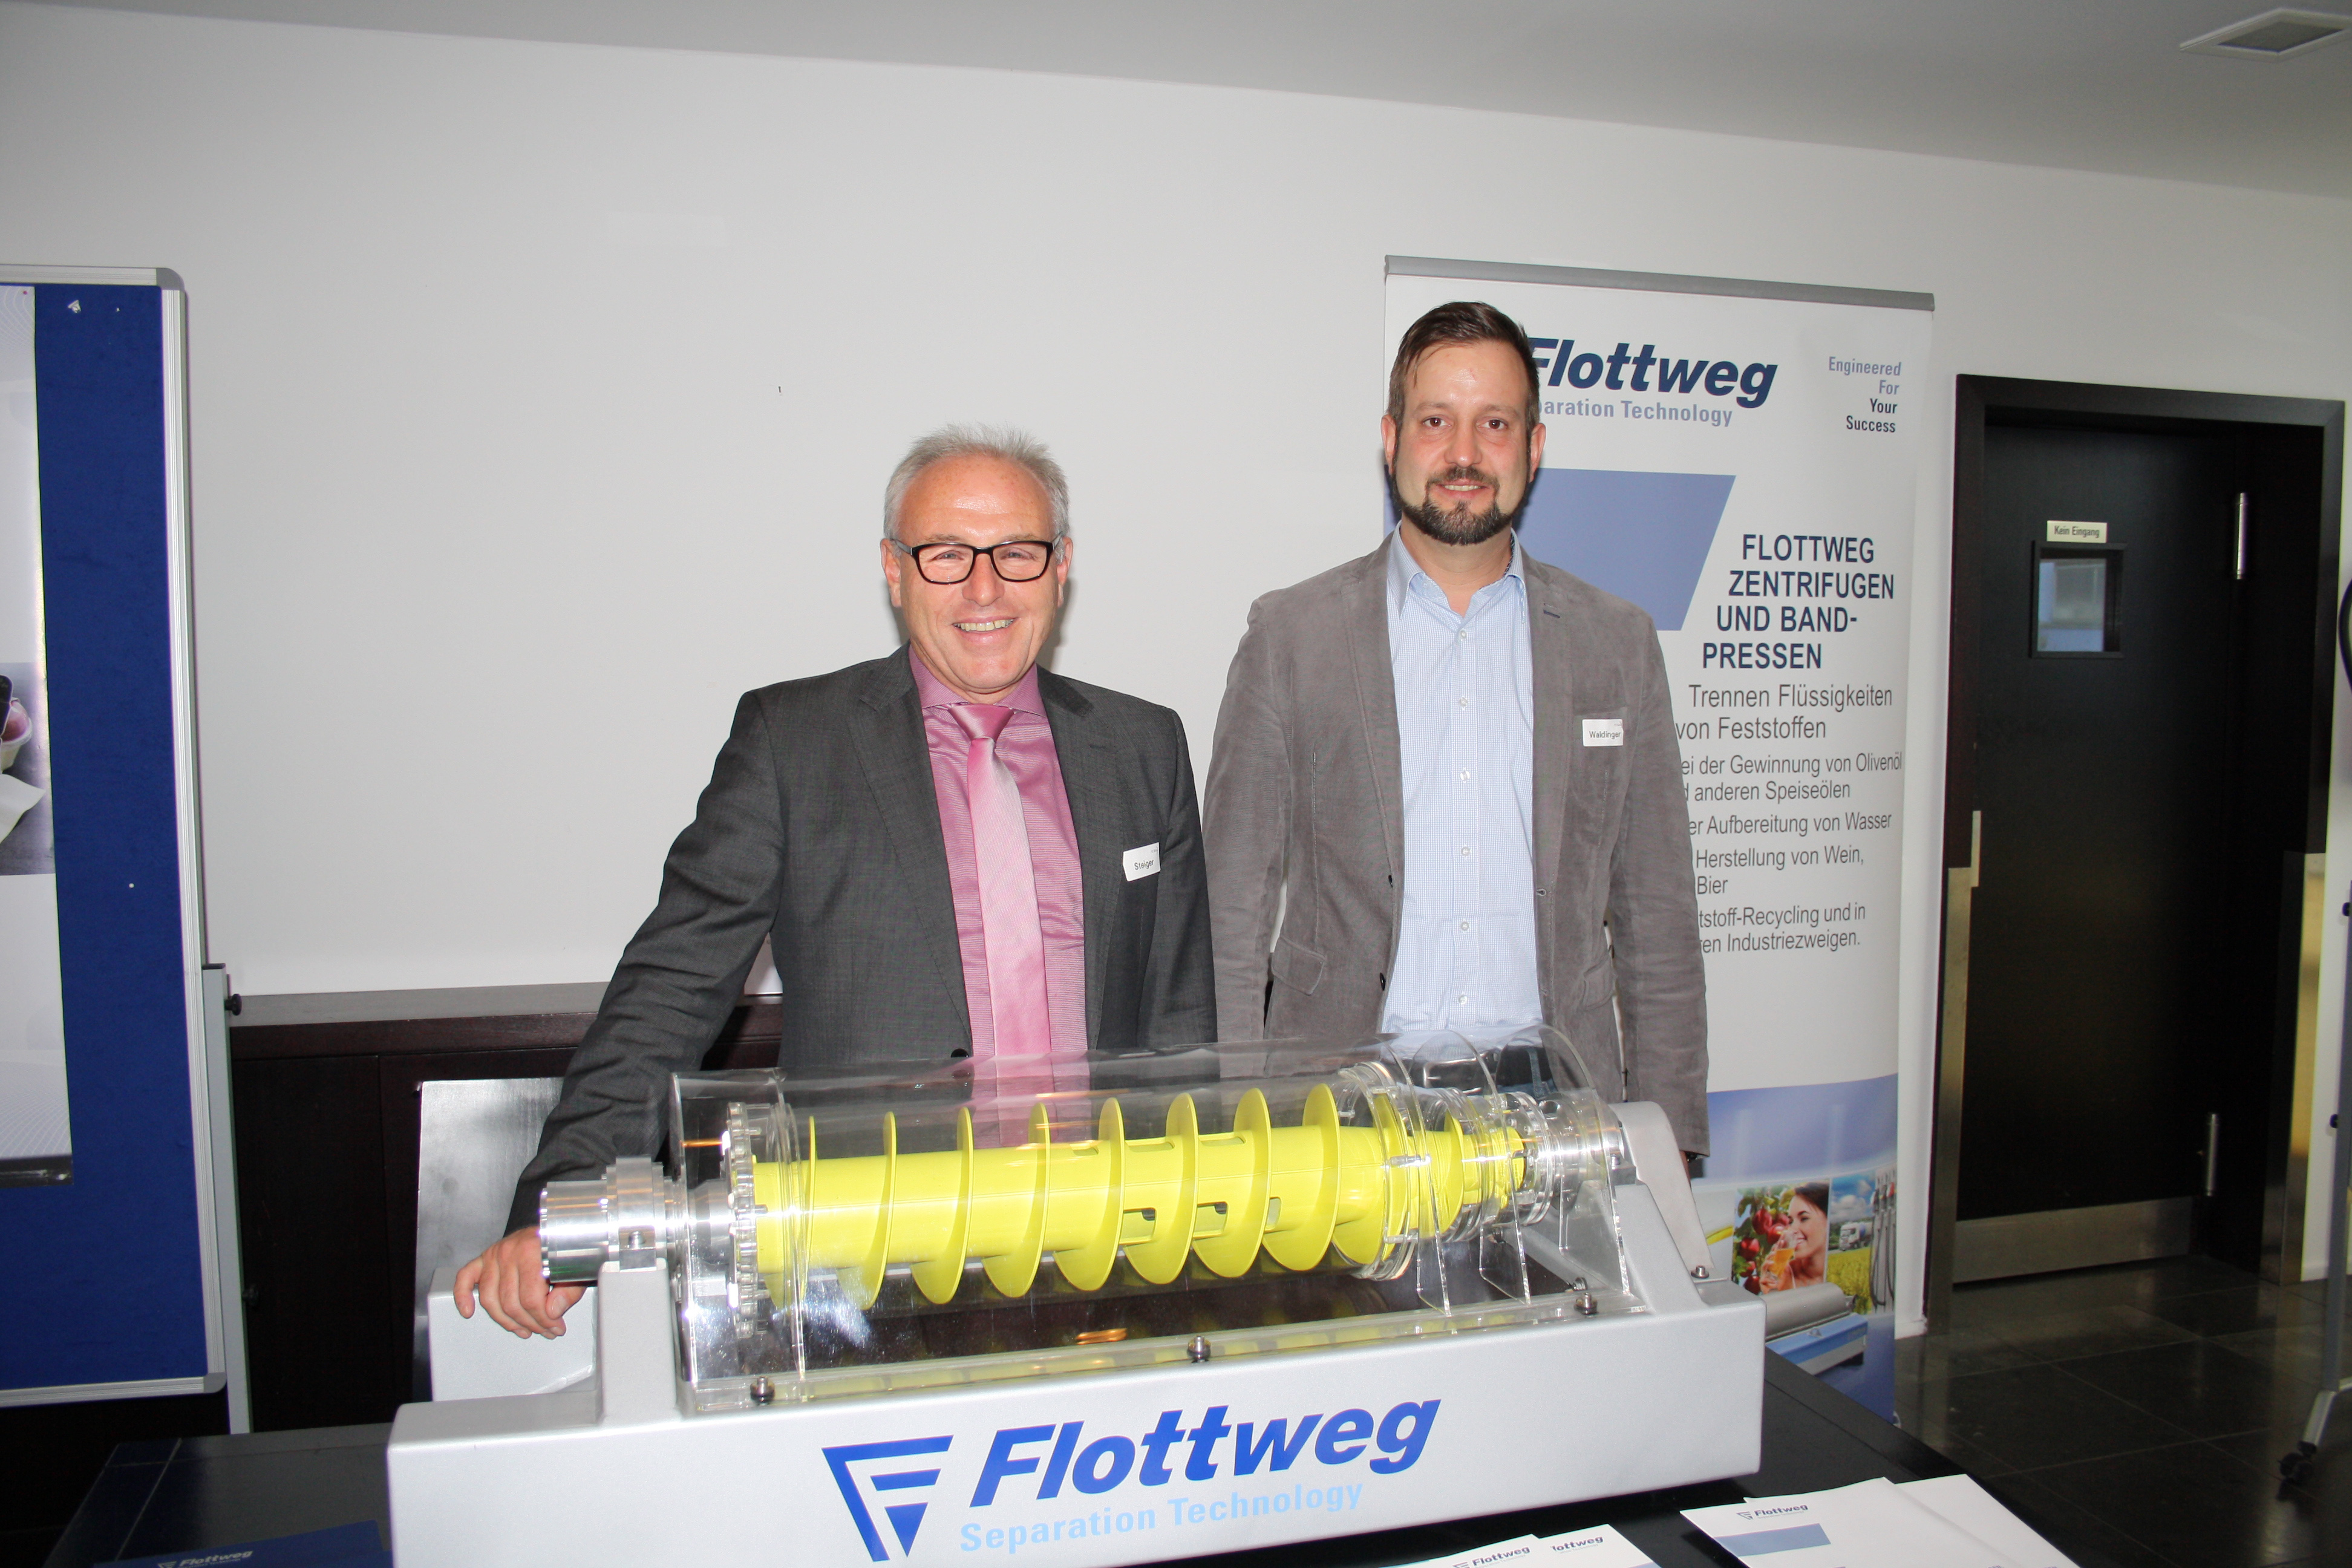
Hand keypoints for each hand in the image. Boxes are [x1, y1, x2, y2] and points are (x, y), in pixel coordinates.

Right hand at [453, 1226, 584, 1338]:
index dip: (544, 1320)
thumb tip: (552, 1312)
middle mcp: (509, 1251)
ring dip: (507, 1321)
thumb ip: (568, 1292)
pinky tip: (468, 1311)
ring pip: (491, 1299)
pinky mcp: (484, 1258)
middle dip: (530, 1323)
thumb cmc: (563, 1247)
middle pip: (511, 1303)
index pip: (531, 1299)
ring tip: (524, 1329)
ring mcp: (494, 1254)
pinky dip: (463, 1296)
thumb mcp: (575, 1269)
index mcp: (532, 1251)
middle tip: (545, 1330)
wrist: (554, 1228)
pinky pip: (466, 1278)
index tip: (555, 1327)